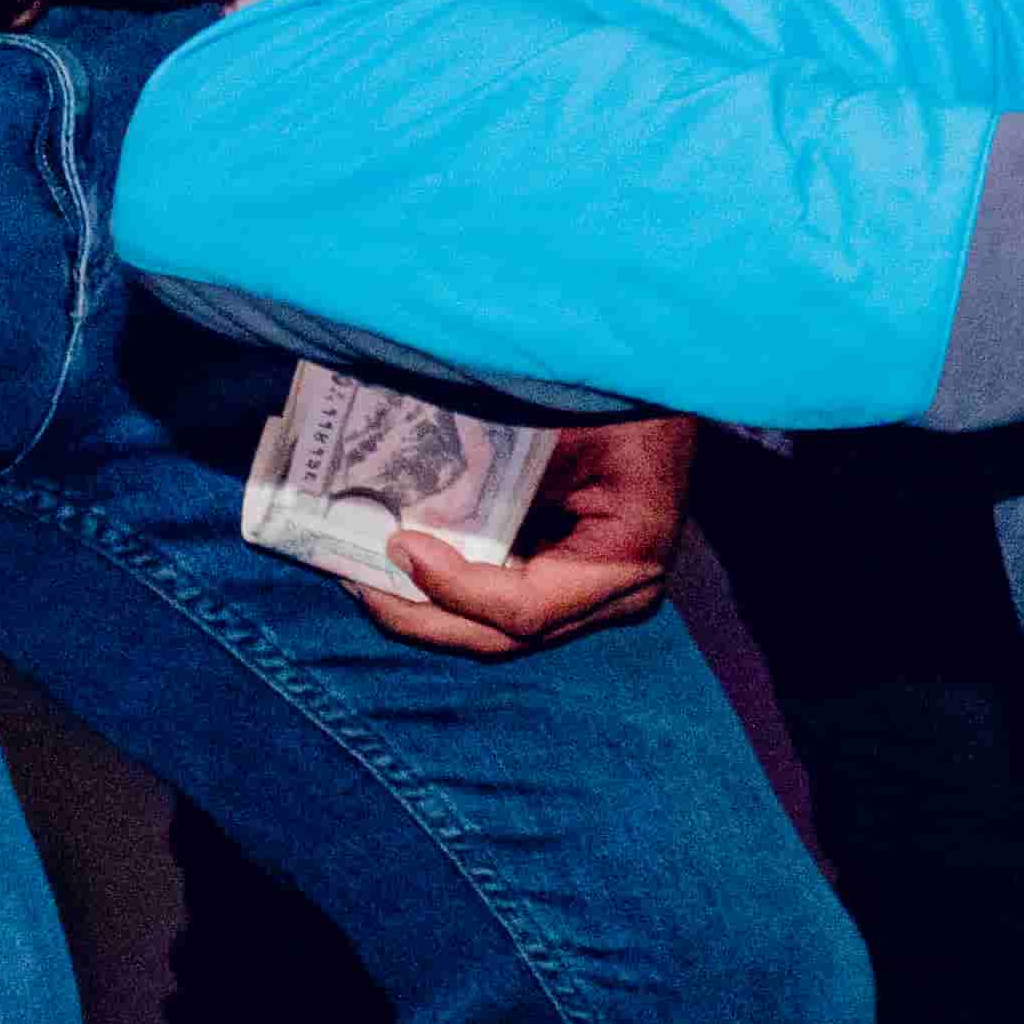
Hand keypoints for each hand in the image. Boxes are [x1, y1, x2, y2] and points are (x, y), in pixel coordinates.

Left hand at [348, 413, 684, 657]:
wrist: (668, 384)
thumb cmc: (623, 395)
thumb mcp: (568, 425)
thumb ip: (503, 470)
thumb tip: (412, 504)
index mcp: (626, 563)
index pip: (522, 609)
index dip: (454, 589)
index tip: (398, 546)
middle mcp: (615, 599)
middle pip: (499, 638)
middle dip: (420, 616)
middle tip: (356, 582)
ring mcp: (595, 600)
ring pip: (493, 632)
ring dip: (426, 610)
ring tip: (364, 577)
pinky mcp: (571, 584)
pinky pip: (499, 604)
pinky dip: (449, 591)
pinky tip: (402, 568)